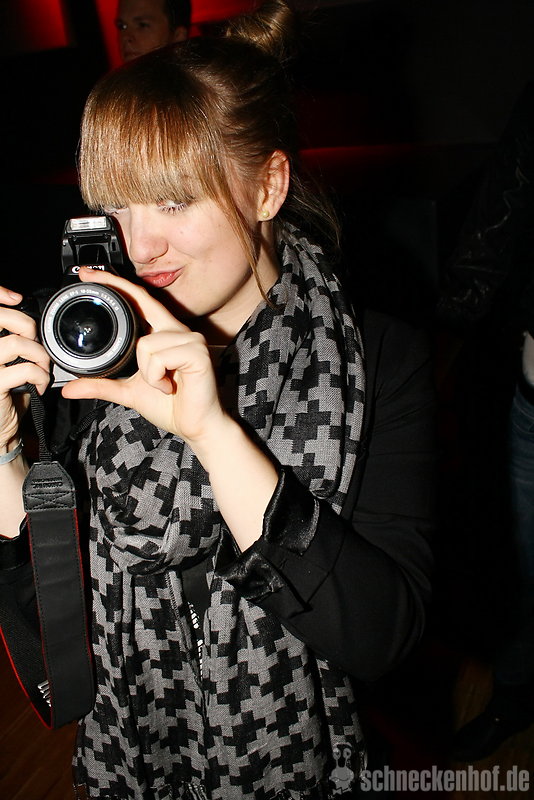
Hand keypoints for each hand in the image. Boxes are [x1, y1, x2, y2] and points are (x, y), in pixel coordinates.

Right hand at [0, 287, 50, 449]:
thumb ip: (9, 339)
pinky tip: (39, 384)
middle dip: (25, 323)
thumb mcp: (4, 362)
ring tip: (41, 367)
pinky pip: (26, 369)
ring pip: (17, 343)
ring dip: (38, 354)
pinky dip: (40, 375)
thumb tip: (27, 319)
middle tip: (34, 339)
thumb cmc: (2, 393)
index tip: (16, 297)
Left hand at [62, 268, 226, 454]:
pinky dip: (157, 378)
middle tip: (123, 329)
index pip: (141, 299)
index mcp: (165, 334)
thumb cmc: (171, 406)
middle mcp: (179, 331)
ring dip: (147, 373)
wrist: (196, 426)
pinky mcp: (198, 353)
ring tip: (163, 385)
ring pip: (145, 344)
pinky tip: (171, 386)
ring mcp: (191, 340)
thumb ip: (101, 385)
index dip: (117, 283)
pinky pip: (159, 357)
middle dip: (123, 311)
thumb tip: (69, 389)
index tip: (91, 274)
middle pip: (142, 309)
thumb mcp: (128, 392)